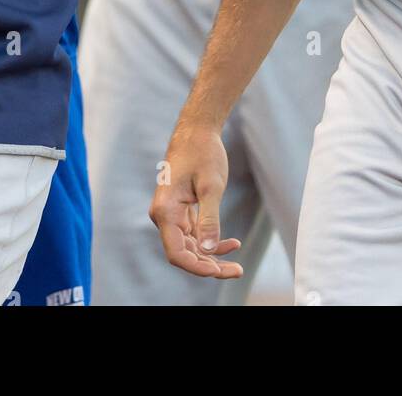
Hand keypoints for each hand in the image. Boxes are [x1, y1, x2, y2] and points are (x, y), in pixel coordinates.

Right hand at [149, 125, 243, 279]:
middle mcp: (164, 215)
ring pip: (190, 246)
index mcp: (165, 211)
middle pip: (184, 253)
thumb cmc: (203, 153)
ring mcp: (172, 214)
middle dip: (209, 266)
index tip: (220, 272)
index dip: (197, 268)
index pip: (177, 253)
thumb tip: (208, 251)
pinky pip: (194, 234)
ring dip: (212, 257)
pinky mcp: (181, 210)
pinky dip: (211, 241)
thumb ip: (209, 219)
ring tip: (237, 264)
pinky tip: (232, 242)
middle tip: (237, 271)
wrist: (197, 130)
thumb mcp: (211, 186)